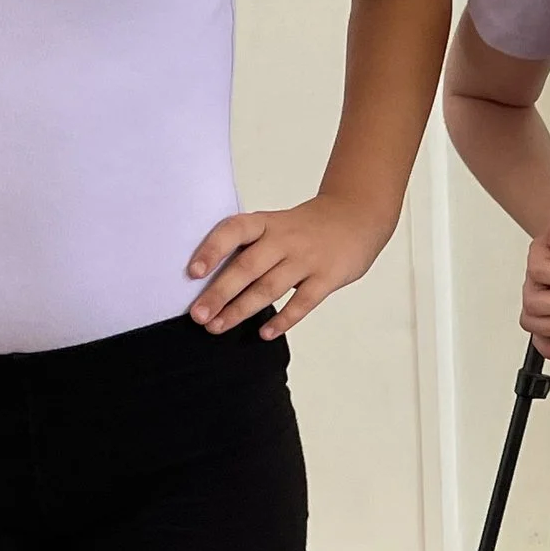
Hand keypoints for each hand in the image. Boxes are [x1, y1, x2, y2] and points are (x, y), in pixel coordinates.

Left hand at [187, 192, 391, 336]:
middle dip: (219, 293)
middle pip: (247, 267)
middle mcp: (284, 239)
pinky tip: (265, 333)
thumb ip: (250, 247)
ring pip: (269, 288)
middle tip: (199, 315)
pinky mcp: (327, 277)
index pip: (234, 231)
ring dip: (241, 310)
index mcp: (266, 223)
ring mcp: (307, 259)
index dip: (212, 250)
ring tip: (218, 327)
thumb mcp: (275, 224)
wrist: (356, 217)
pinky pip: (302, 302)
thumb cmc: (306, 228)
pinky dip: (283, 320)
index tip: (193, 272)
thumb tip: (211, 282)